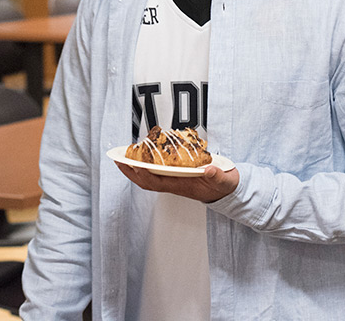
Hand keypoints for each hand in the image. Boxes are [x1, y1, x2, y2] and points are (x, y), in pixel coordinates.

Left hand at [115, 160, 238, 202]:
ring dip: (134, 167)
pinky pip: (155, 170)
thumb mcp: (223, 180)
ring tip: (122, 155)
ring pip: (148, 175)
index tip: (136, 165)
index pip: (157, 182)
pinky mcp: (175, 173)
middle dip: (130, 171)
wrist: (227, 190)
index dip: (145, 174)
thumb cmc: (222, 185)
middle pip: (146, 180)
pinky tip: (140, 154)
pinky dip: (145, 162)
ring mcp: (173, 179)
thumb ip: (216, 175)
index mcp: (181, 186)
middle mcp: (173, 184)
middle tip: (118, 159)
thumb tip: (208, 170)